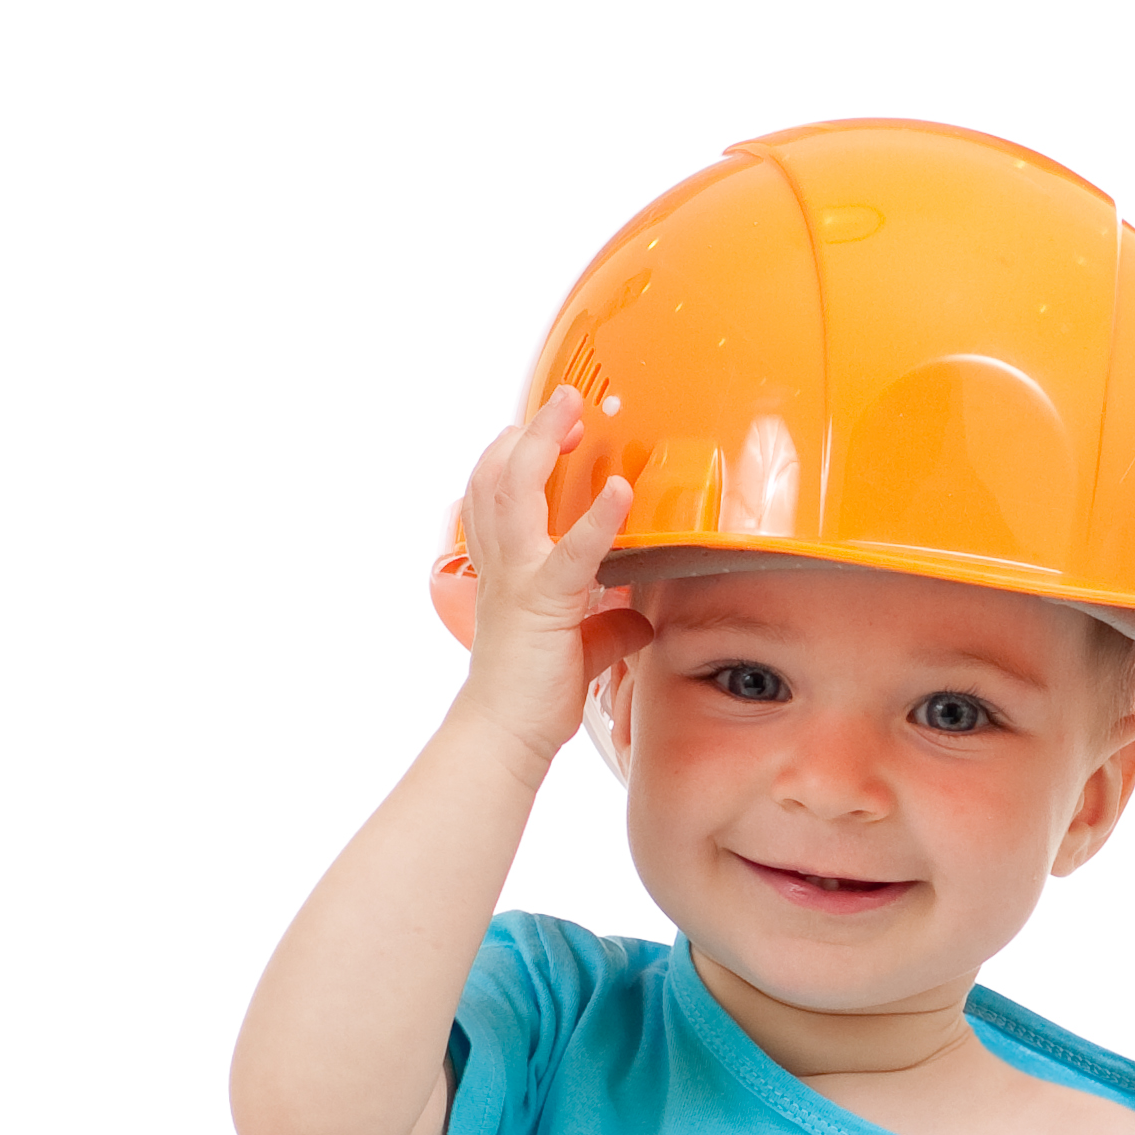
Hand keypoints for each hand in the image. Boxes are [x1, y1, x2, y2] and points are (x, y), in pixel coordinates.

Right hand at [456, 386, 654, 767]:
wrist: (506, 732)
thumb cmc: (533, 695)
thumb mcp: (579, 649)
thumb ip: (607, 626)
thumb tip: (637, 617)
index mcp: (507, 570)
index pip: (497, 494)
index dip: (516, 454)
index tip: (548, 429)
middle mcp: (504, 565)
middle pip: (499, 475)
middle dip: (529, 431)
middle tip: (565, 402)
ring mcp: (518, 578)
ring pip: (514, 490)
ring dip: (543, 444)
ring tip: (573, 413)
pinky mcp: (544, 603)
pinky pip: (571, 552)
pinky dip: (597, 518)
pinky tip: (621, 491)